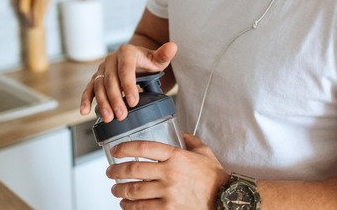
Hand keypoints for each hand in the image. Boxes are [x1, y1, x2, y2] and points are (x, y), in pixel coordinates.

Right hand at [80, 42, 177, 122]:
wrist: (136, 61)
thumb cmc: (148, 62)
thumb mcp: (158, 59)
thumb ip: (164, 55)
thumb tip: (173, 46)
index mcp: (126, 52)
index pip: (126, 68)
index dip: (128, 85)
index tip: (134, 101)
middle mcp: (111, 59)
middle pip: (111, 80)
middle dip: (116, 99)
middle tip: (122, 115)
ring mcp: (102, 69)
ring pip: (99, 86)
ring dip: (102, 103)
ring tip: (109, 118)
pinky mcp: (96, 78)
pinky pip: (89, 89)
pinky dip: (85, 100)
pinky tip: (84, 111)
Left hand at [107, 133, 229, 209]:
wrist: (226, 200)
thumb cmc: (215, 178)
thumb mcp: (204, 153)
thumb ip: (191, 141)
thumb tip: (182, 134)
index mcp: (176, 156)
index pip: (144, 147)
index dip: (125, 148)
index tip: (116, 151)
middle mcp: (169, 172)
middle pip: (134, 169)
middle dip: (116, 171)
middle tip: (110, 173)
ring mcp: (168, 192)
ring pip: (134, 190)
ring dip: (120, 190)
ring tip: (116, 190)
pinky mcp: (168, 209)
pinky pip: (141, 208)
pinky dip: (129, 207)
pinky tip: (126, 205)